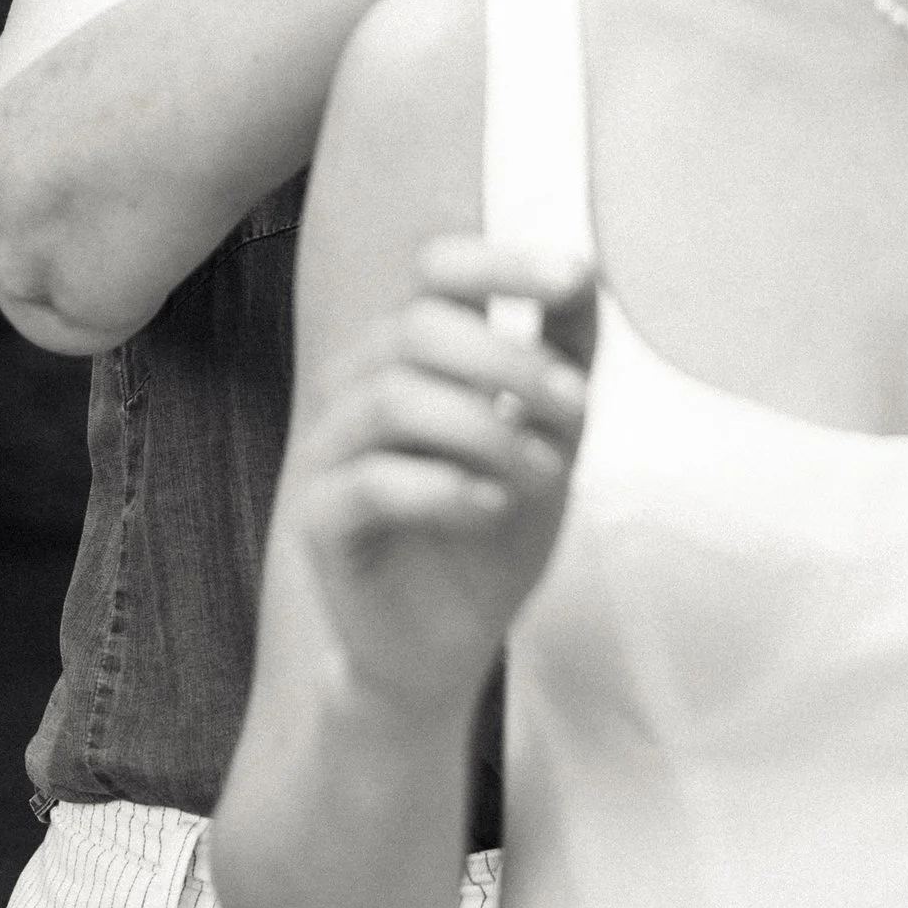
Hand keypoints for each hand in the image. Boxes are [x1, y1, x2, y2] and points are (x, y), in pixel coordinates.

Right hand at [289, 237, 596, 723]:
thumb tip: (585, 271)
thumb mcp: (547, 436)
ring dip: (489, 431)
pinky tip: (494, 508)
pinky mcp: (322, 519)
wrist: (444, 644)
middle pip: (415, 326)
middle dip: (510, 360)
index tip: (573, 277)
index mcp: (410, 353)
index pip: (436, 272)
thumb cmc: (491, 529)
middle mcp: (359, 386)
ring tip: (547, 476)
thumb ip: (561, 358)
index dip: (500, 263)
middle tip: (577, 409)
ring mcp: (331, 450)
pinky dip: (448, 488)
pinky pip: (374, 481)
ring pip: (394, 398)